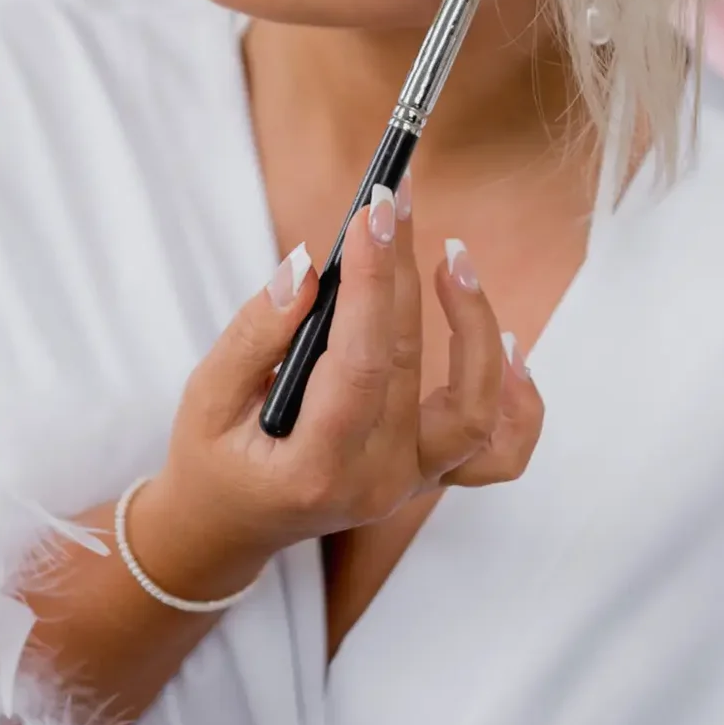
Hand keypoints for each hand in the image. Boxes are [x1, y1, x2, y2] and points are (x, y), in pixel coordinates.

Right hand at [129, 177, 544, 599]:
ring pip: (471, 408)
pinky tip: (509, 348)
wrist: (230, 526)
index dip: (371, 283)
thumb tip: (306, 269)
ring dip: (471, 327)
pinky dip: (517, 403)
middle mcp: (375, 483)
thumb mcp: (205, 398)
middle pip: (408, 363)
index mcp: (314, 468)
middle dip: (403, 269)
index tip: (373, 211)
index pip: (359, 364)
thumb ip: (254, 334)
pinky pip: (498, 451)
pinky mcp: (428, 476)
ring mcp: (409, 484)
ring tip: (452, 259)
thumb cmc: (214, 458)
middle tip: (394, 198)